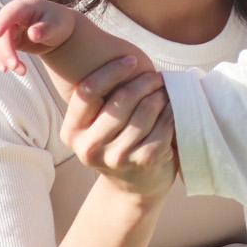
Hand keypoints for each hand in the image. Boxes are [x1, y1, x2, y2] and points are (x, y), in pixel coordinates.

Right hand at [0, 0, 78, 76]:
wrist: (58, 30)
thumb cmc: (58, 23)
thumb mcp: (57, 25)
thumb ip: (45, 29)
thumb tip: (33, 34)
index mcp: (24, 7)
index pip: (9, 13)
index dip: (1, 23)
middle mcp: (11, 16)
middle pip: (1, 34)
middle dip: (6, 52)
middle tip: (15, 67)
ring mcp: (6, 28)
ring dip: (3, 59)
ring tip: (22, 72)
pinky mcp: (5, 40)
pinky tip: (5, 70)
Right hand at [63, 53, 175, 202]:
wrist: (134, 188)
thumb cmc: (118, 143)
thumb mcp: (99, 125)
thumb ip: (103, 99)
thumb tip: (127, 59)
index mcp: (73, 132)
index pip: (88, 91)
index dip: (111, 71)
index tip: (131, 60)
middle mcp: (89, 147)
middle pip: (119, 100)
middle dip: (143, 82)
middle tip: (156, 77)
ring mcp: (116, 158)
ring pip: (144, 112)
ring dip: (159, 96)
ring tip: (165, 91)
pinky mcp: (143, 163)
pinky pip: (163, 127)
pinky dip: (172, 113)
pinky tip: (174, 108)